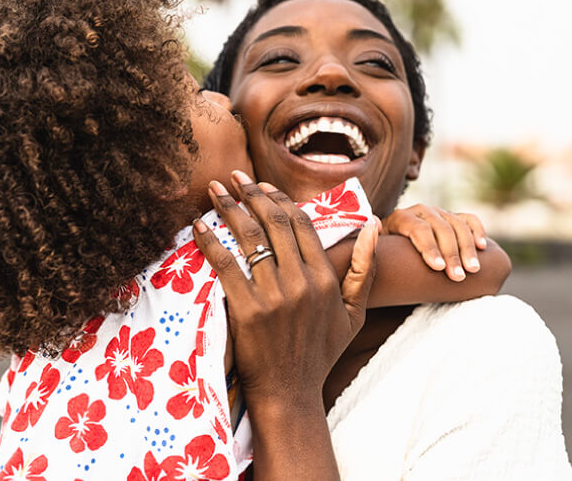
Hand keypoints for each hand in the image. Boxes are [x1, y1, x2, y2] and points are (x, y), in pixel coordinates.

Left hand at [192, 170, 377, 407]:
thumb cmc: (320, 353)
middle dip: (252, 194)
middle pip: (274, 223)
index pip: (301, 223)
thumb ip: (365, 268)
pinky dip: (210, 242)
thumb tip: (373, 225)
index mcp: (325, 278)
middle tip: (234, 178)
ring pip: (250, 238)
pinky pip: (226, 265)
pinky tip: (198, 226)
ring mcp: (274, 296)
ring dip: (230, 208)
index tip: (262, 186)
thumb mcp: (353, 313)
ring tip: (215, 191)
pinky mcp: (247, 310)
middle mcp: (301, 282)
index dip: (280, 199)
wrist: (289, 394)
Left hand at [382, 204, 487, 281]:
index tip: (438, 268)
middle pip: (440, 228)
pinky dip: (477, 231)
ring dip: (467, 248)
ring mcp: (439, 213)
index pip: (417, 229)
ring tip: (473, 270)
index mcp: (400, 218)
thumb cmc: (386, 257)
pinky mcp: (453, 217)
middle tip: (459, 277)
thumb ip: (372, 244)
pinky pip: (469, 219)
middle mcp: (421, 212)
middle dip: (451, 254)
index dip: (429, 248)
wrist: (396, 249)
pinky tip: (483, 247)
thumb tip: (374, 228)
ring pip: (457, 225)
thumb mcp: (376, 251)